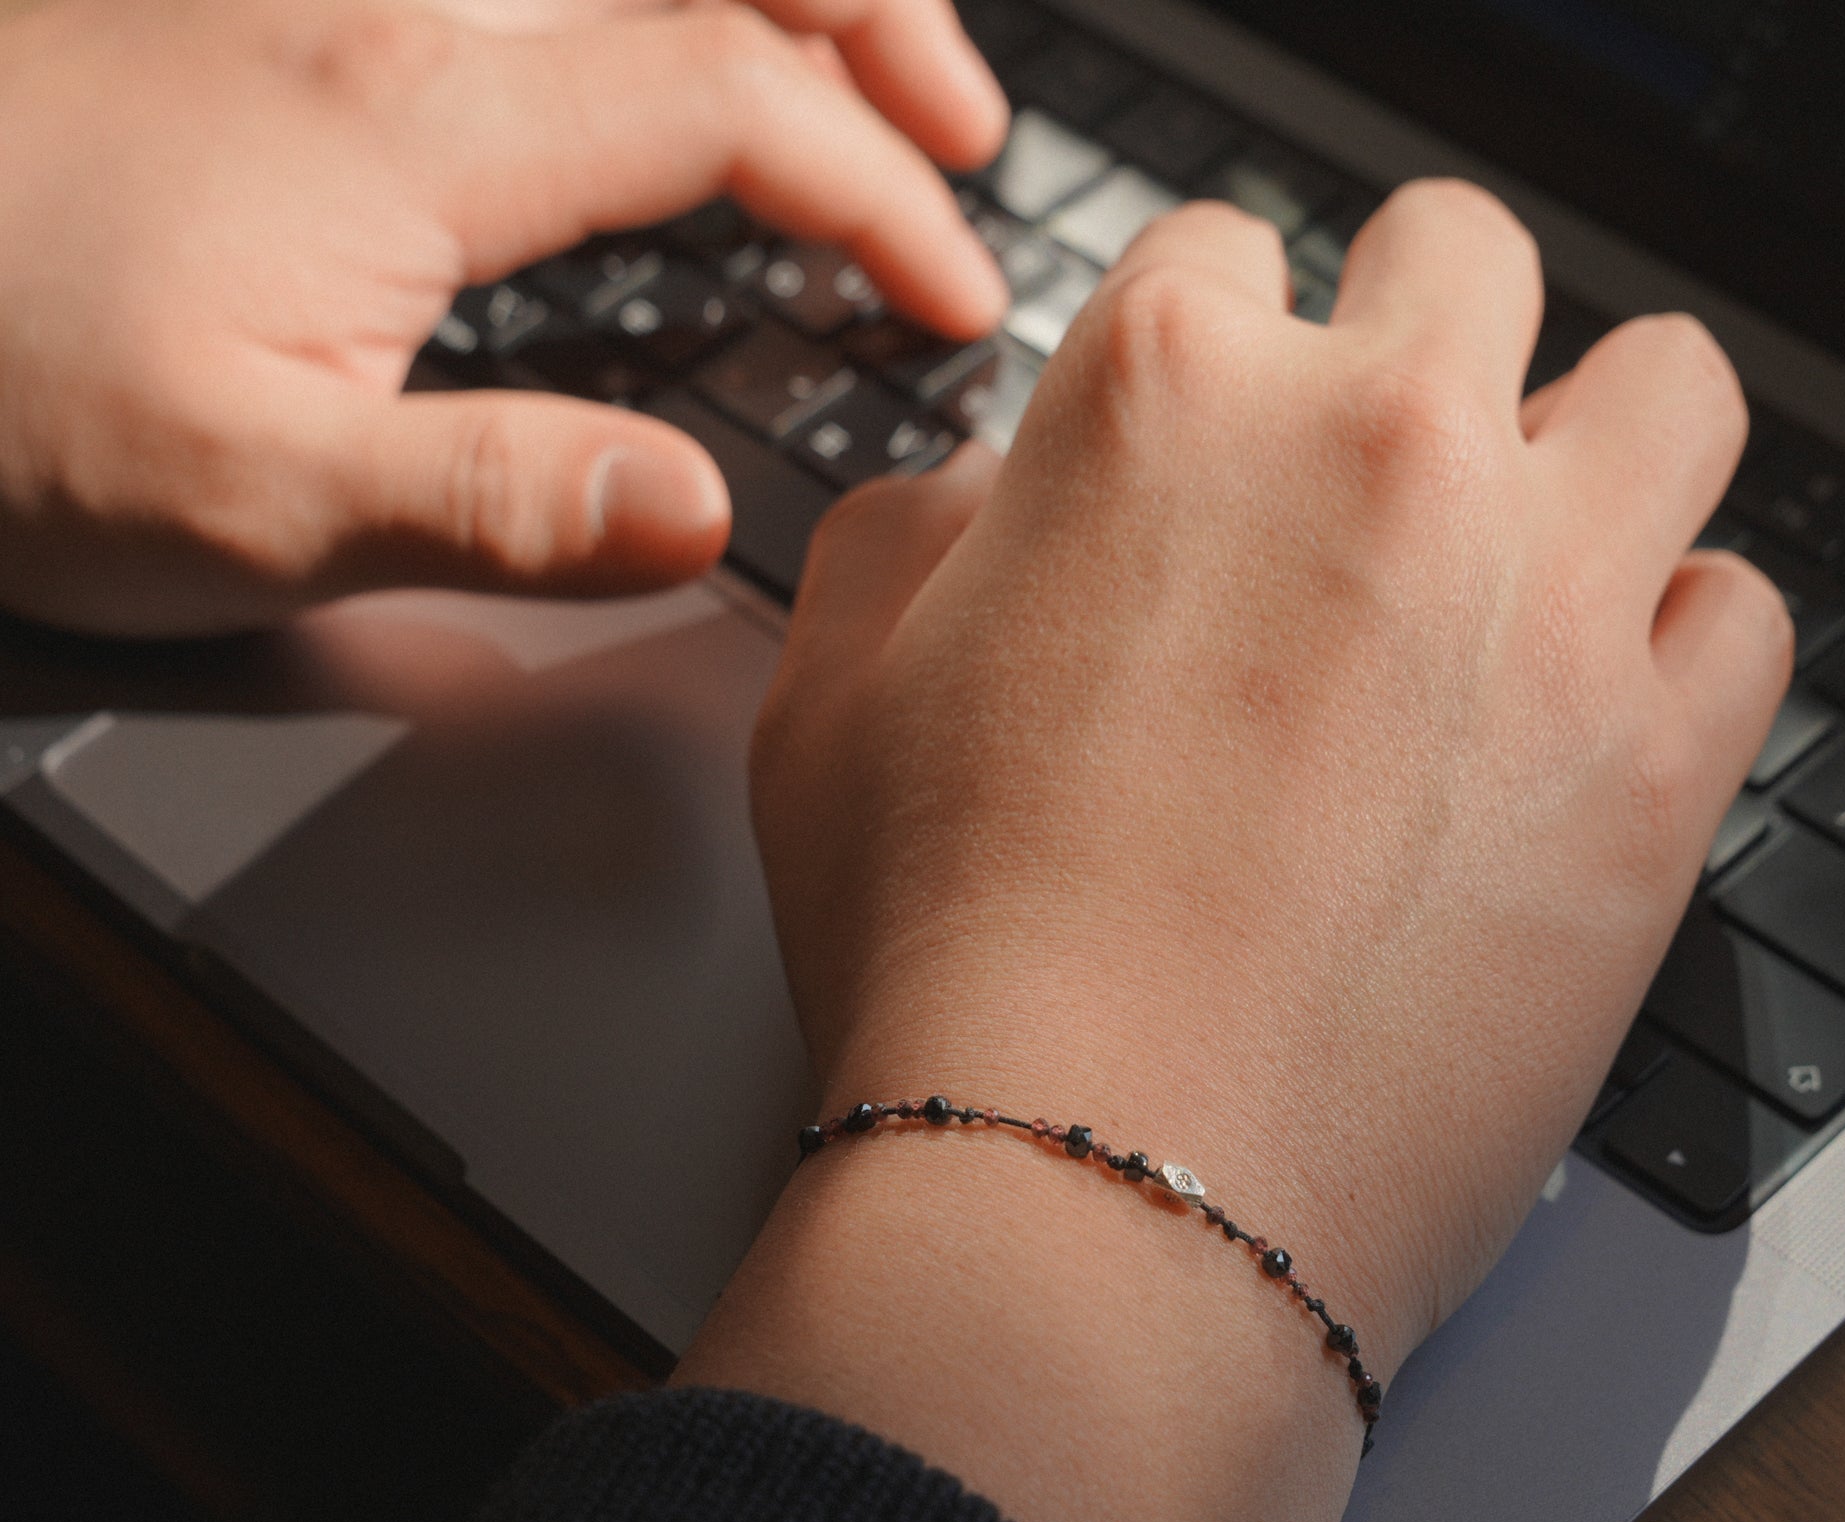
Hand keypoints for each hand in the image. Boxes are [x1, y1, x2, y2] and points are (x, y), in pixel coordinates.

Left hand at [0, 0, 1005, 635]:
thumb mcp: (244, 505)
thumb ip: (490, 504)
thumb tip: (687, 512)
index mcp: (418, 125)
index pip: (735, 102)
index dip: (879, 193)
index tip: (949, 295)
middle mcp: (395, 17)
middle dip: (875, 24)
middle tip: (963, 133)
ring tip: (862, 72)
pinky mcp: (284, 19)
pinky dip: (651, 1)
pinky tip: (650, 57)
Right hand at [682, 186, 1791, 1521]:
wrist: (1094, 1185)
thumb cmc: (947, 954)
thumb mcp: (833, 698)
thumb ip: (915, 534)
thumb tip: (997, 489)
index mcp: (1164, 395)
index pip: (1224, 251)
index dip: (1208, 344)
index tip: (1218, 426)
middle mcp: (1377, 445)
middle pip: (1464, 256)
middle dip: (1413, 328)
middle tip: (1375, 450)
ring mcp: (1543, 593)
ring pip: (1666, 386)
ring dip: (1598, 441)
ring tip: (1529, 546)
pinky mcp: (1654, 763)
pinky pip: (1740, 614)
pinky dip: (1678, 638)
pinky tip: (1590, 703)